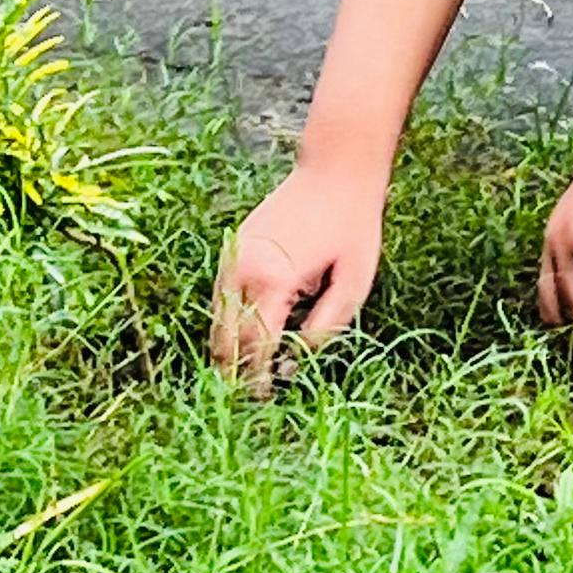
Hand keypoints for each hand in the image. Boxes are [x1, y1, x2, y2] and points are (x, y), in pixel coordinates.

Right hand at [213, 162, 386, 392]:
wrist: (335, 170)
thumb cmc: (352, 225)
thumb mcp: (355, 282)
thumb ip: (328, 326)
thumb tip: (300, 360)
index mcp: (273, 280)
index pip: (255, 346)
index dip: (256, 378)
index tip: (263, 400)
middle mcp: (242, 270)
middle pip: (226, 338)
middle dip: (234, 373)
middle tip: (248, 401)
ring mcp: (231, 257)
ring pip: (218, 319)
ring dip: (228, 350)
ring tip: (245, 379)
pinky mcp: (231, 248)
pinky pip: (221, 297)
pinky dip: (229, 323)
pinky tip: (246, 342)